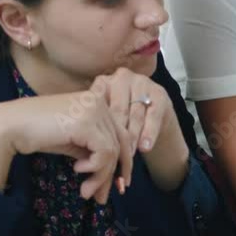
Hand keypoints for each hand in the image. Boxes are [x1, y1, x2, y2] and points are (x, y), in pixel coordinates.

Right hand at [0, 90, 132, 204]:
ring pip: (112, 151)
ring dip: (100, 177)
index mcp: (97, 102)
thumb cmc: (37, 134)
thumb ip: (93, 151)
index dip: (124, 161)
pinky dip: (94, 167)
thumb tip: (112, 178)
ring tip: (85, 192)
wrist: (9, 127)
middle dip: (114, 173)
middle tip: (104, 197)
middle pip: (119, 143)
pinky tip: (77, 169)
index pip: (120, 134)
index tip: (120, 184)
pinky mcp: (86, 123)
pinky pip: (104, 152)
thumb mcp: (73, 143)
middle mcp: (99, 102)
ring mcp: (94, 110)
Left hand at [89, 67, 187, 192]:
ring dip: (133, 137)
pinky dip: (149, 133)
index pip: (100, 107)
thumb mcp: (101, 118)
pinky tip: (145, 147)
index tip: (94, 148)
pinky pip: (153, 116)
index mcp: (104, 82)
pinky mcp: (159, 93)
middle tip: (112, 157)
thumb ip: (92, 125)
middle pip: (119, 111)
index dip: (98, 129)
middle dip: (116, 136)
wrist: (150, 114)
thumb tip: (76, 149)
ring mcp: (143, 83)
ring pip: (136, 115)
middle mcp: (123, 78)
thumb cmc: (118, 119)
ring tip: (128, 155)